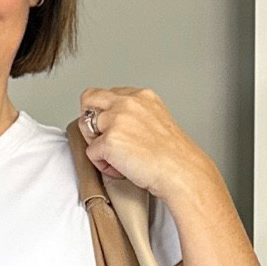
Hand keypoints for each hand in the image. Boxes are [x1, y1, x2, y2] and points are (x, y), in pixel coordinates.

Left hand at [77, 86, 218, 204]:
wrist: (181, 171)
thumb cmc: (173, 155)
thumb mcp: (157, 120)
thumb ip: (135, 115)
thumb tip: (116, 125)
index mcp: (141, 95)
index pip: (107, 94)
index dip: (104, 113)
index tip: (113, 130)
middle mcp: (127, 102)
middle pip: (88, 99)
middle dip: (89, 120)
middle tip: (102, 140)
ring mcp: (117, 119)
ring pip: (85, 126)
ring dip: (95, 144)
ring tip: (116, 158)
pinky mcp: (110, 140)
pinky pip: (91, 153)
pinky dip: (103, 165)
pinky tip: (121, 169)